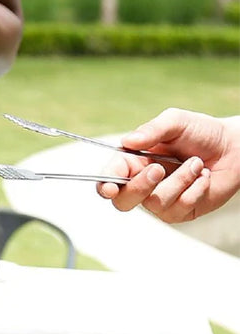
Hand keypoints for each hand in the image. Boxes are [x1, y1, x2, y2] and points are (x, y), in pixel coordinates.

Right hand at [95, 108, 239, 222]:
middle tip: (158, 169)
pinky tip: (203, 177)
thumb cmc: (202, 132)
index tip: (110, 188)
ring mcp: (161, 200)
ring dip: (180, 180)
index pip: (109, 177)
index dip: (105, 185)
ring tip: (196, 164)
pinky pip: (180, 208)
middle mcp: (143, 183)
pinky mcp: (181, 211)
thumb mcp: (176, 122)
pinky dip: (195, 189)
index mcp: (133, 162)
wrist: (235, 147)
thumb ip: (151, 130)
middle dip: (140, 186)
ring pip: (156, 203)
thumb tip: (128, 141)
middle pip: (123, 201)